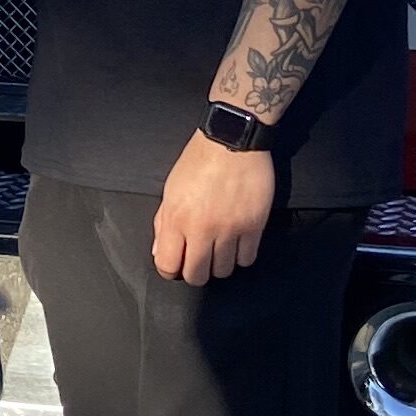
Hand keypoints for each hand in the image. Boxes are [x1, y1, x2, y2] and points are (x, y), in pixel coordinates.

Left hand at [153, 134, 275, 286]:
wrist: (232, 140)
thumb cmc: (199, 161)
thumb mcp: (171, 189)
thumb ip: (163, 224)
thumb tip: (161, 253)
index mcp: (177, 218)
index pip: (168, 265)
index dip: (170, 270)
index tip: (177, 265)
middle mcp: (202, 228)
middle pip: (197, 275)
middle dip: (195, 272)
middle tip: (199, 259)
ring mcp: (230, 229)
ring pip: (224, 271)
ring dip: (220, 264)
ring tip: (220, 248)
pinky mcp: (254, 226)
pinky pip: (247, 259)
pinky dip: (241, 255)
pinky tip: (237, 243)